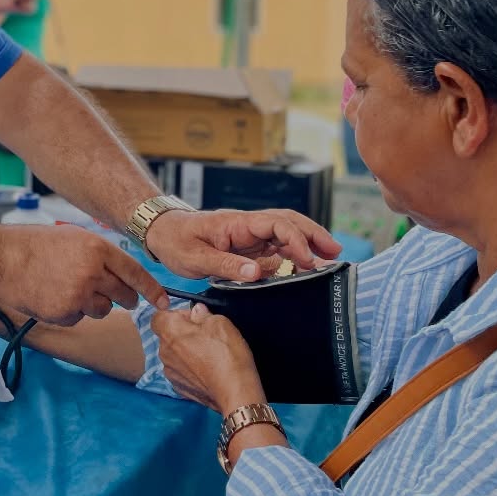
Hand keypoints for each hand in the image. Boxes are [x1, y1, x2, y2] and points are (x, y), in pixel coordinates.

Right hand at [0, 225, 167, 325]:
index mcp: (97, 248)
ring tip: (68, 288)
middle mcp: (93, 272)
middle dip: (125, 299)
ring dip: (93, 305)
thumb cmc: (34, 245)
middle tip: (120, 297)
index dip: (153, 290)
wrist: (1, 260)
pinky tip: (53, 297)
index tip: (164, 301)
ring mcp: (79, 294)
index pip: (135, 272)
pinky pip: (79, 318)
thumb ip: (100, 255)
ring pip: (103, 310)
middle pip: (124, 295)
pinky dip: (71, 312)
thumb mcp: (73, 238)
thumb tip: (122, 275)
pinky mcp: (65, 312)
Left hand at [144, 208, 340, 282]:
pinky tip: (303, 266)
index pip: (275, 223)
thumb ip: (226, 265)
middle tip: (335, 251)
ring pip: (285, 234)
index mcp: (236, 223)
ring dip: (307, 243)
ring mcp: (248, 235)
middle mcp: (247, 226)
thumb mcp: (195, 258)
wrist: (161, 233)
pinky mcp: (246, 246)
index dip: (295, 239)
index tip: (307, 260)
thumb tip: (257, 273)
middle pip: (288, 222)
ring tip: (328, 259)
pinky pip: (274, 247)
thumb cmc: (175, 241)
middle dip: (313, 234)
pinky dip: (291, 255)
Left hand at [153, 304, 265, 412]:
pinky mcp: (179, 387)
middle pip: (167, 336)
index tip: (194, 318)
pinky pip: (181, 371)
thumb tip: (197, 312)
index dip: (176, 314)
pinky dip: (191, 369)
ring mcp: (170, 372)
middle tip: (206, 336)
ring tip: (209, 355)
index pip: (158, 316)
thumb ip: (203, 314)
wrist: (234, 392)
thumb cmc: (227, 355)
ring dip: (187, 352)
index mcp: (170, 331)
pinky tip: (208, 370)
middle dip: (183, 333)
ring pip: (174, 355)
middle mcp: (164, 352)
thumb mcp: (220, 323)